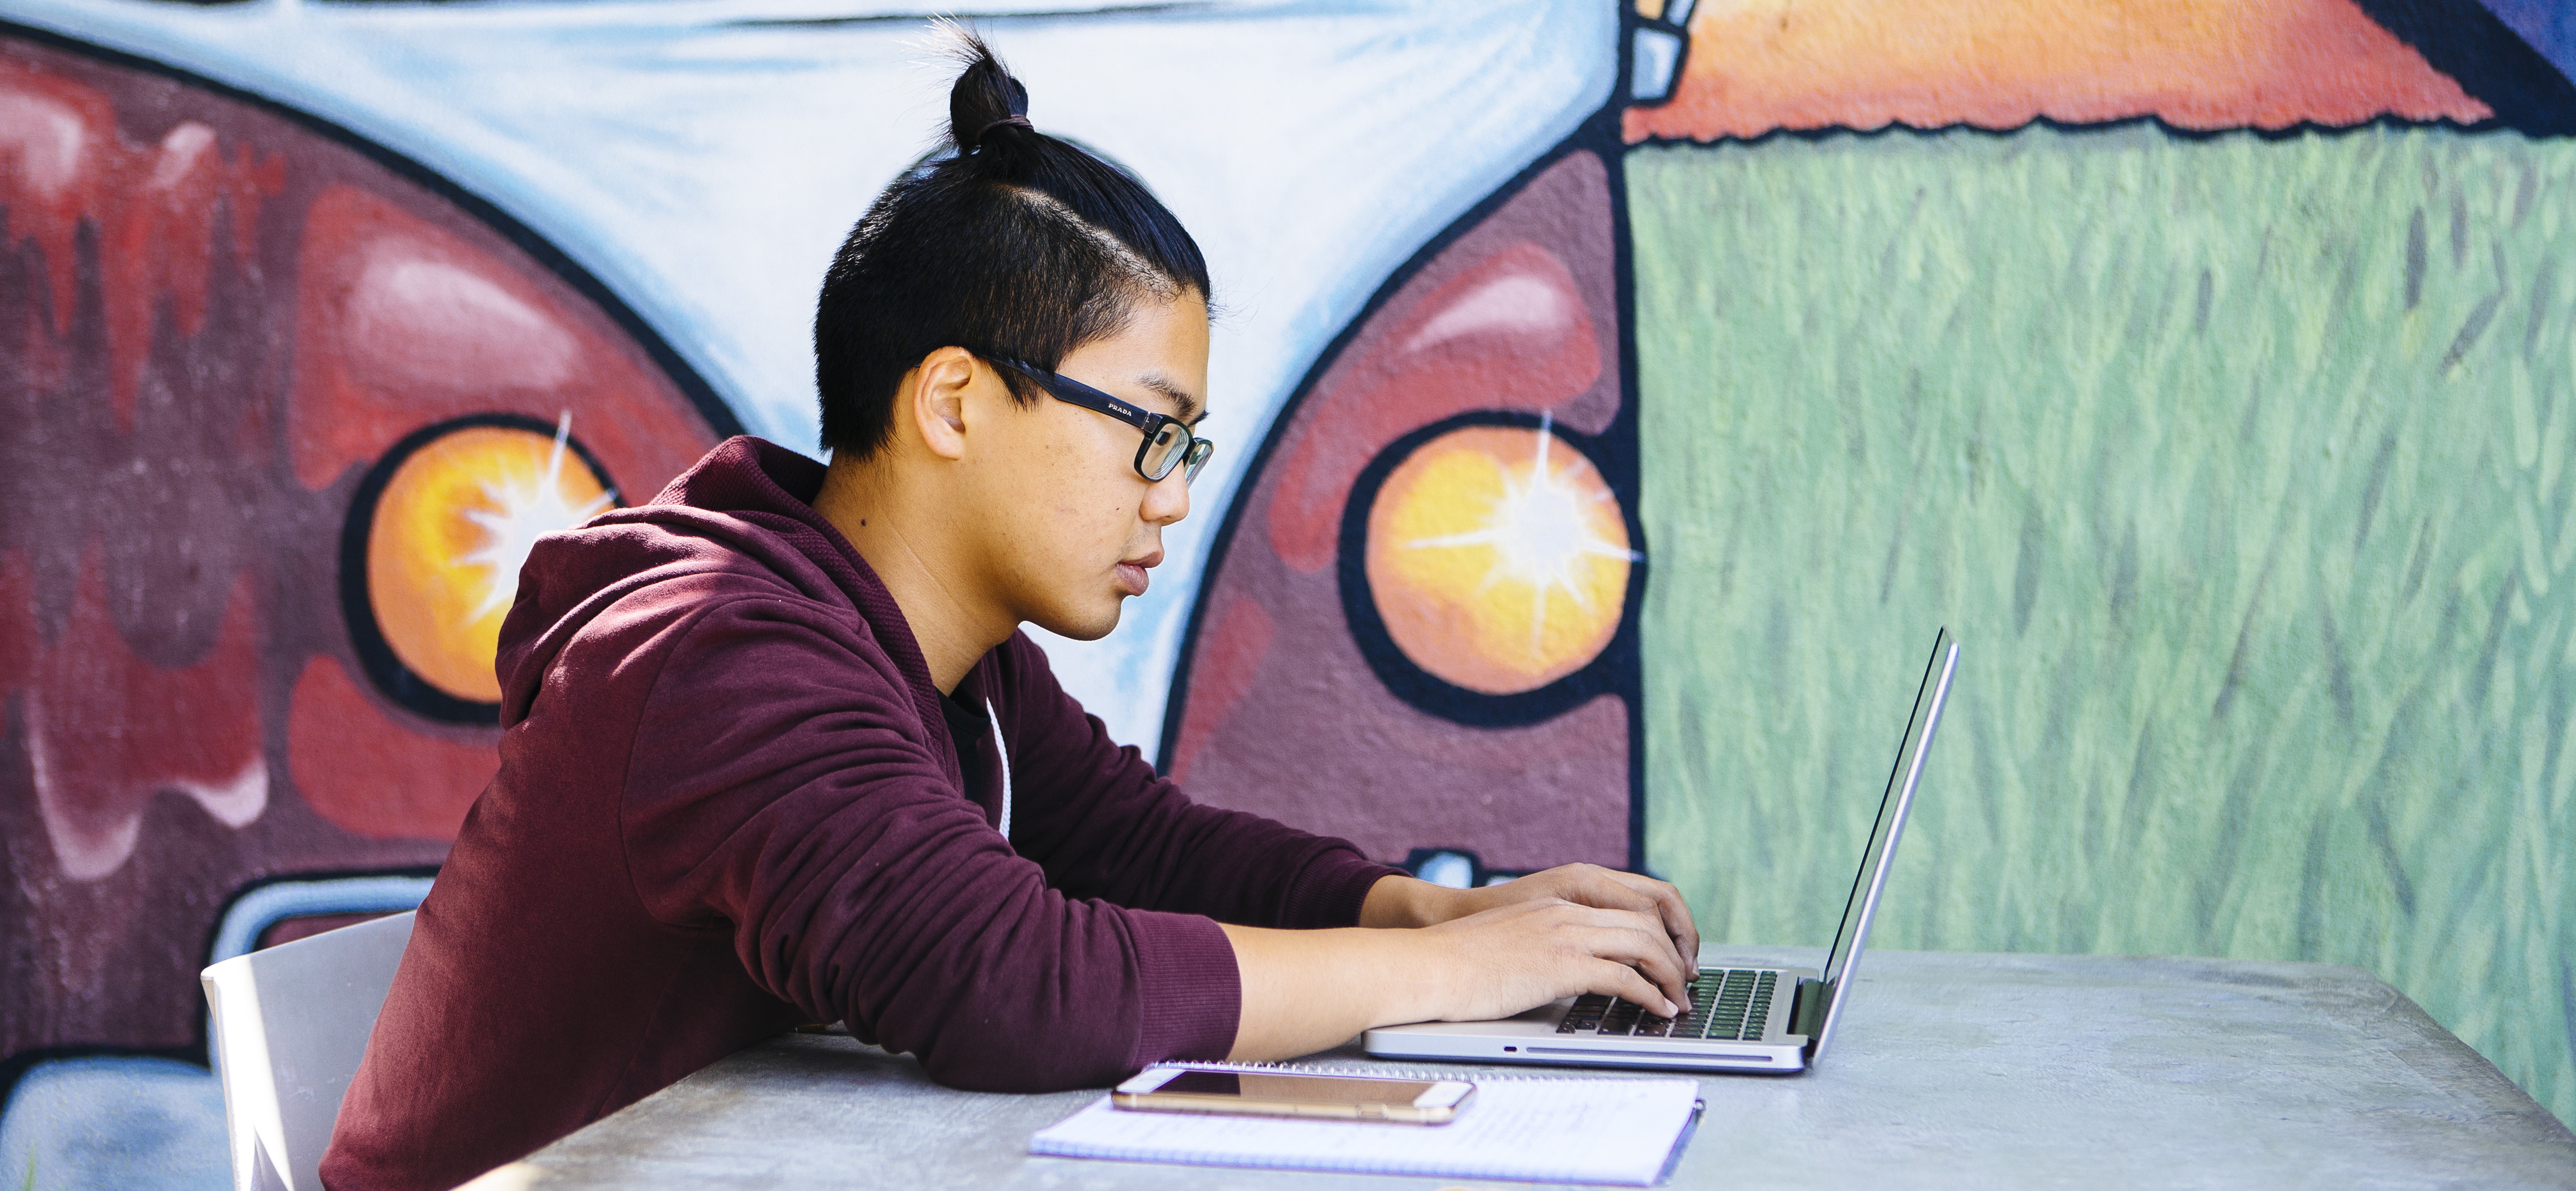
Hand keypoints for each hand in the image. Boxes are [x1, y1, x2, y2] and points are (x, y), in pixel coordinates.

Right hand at [1415, 896, 1693, 1020]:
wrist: (1428, 965)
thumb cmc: (1461, 961)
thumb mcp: (1516, 937)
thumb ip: (1548, 940)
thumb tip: (1572, 967)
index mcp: (1559, 901)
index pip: (1630, 902)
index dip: (1661, 930)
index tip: (1670, 958)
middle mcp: (1568, 910)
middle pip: (1647, 919)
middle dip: (1676, 953)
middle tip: (1685, 982)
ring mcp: (1565, 934)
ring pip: (1644, 944)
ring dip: (1670, 975)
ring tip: (1678, 1001)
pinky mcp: (1560, 965)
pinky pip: (1624, 976)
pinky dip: (1650, 996)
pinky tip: (1657, 1011)